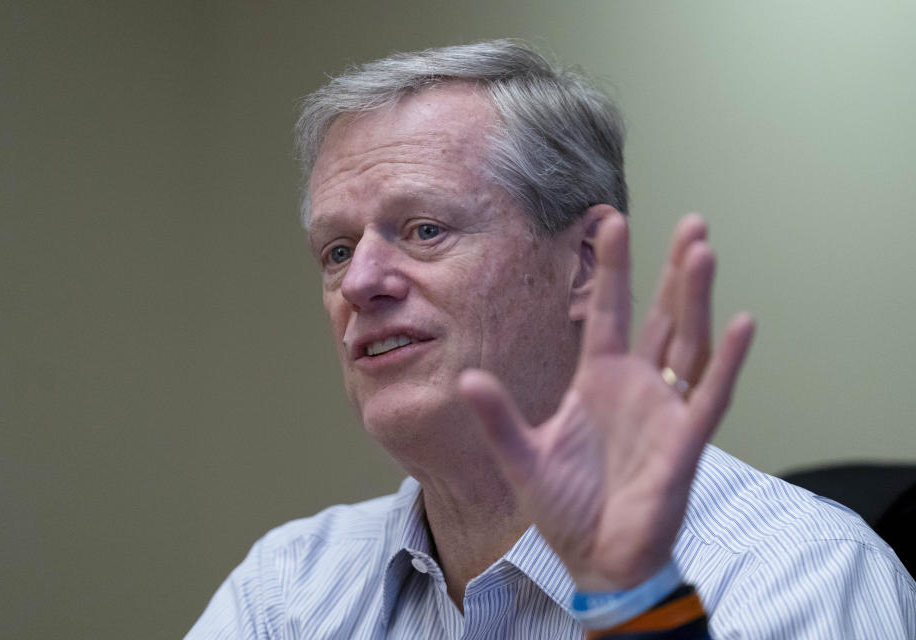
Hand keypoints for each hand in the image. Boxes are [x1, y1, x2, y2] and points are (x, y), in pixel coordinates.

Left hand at [459, 209, 754, 591]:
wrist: (598, 559)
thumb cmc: (566, 508)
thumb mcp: (522, 458)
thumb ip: (499, 419)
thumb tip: (467, 380)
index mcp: (598, 381)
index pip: (609, 312)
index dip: (612, 268)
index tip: (611, 220)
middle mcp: (637, 386)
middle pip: (660, 315)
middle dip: (673, 269)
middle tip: (689, 221)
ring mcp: (664, 409)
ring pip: (688, 341)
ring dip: (695, 298)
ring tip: (702, 250)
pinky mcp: (685, 441)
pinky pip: (709, 395)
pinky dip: (726, 361)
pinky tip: (740, 322)